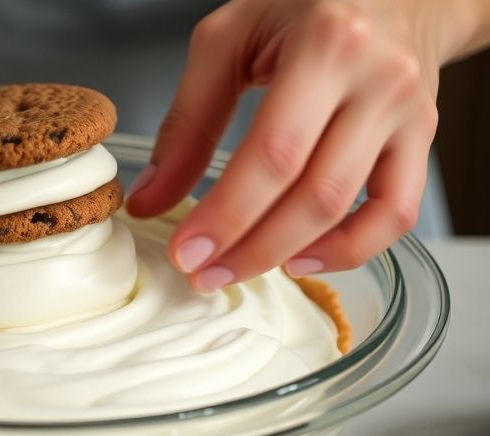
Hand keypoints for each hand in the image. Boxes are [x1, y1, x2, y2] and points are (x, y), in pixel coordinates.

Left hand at [127, 0, 487, 291]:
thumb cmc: (303, 7)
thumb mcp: (228, 40)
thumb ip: (187, 119)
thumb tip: (151, 197)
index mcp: (325, 45)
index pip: (273, 153)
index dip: (226, 214)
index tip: (185, 249)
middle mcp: (377, 80)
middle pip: (313, 193)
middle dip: (250, 247)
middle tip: (202, 273)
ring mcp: (407, 113)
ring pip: (350, 209)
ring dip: (285, 254)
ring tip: (236, 269)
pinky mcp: (421, 139)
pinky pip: (397, 214)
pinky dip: (350, 249)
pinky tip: (300, 259)